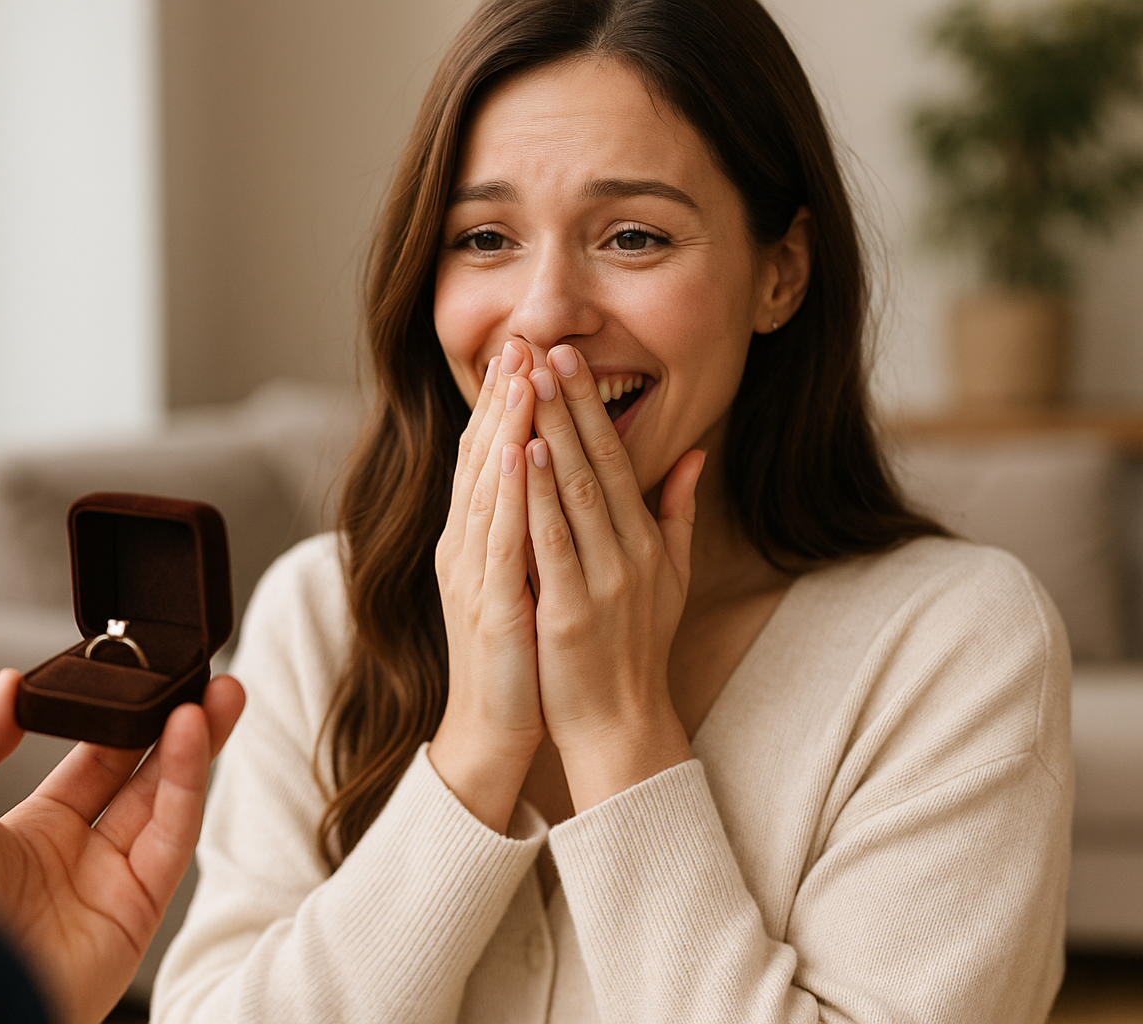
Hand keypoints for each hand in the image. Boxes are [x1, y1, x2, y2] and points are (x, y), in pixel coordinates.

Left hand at [0, 668, 244, 1023]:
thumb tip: (10, 683)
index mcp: (29, 834)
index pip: (92, 761)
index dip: (120, 718)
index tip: (141, 677)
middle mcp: (77, 858)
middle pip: (143, 775)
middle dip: (175, 723)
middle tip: (198, 675)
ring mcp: (112, 884)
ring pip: (169, 800)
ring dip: (196, 742)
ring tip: (216, 692)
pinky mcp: (140, 910)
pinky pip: (173, 836)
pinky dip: (188, 782)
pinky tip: (191, 733)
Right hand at [430, 340, 547, 831]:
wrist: (494, 728)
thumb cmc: (519, 654)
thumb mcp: (530, 578)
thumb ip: (543, 526)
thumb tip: (559, 477)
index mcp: (479, 538)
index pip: (490, 456)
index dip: (506, 403)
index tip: (528, 351)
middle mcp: (466, 547)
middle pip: (480, 458)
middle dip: (501, 398)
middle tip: (518, 339)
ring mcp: (472, 575)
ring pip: (486, 488)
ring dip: (502, 429)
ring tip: (520, 376)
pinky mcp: (488, 608)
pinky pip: (498, 542)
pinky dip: (506, 495)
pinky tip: (516, 454)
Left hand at [523, 345, 702, 809]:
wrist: (621, 725)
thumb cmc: (636, 648)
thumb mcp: (672, 577)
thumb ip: (679, 513)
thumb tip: (695, 454)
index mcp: (646, 542)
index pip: (617, 459)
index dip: (591, 407)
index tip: (569, 359)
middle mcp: (628, 554)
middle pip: (595, 464)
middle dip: (569, 403)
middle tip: (548, 348)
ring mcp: (600, 582)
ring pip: (573, 494)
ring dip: (550, 432)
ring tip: (531, 383)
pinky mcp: (567, 612)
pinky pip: (549, 544)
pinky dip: (535, 497)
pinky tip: (520, 456)